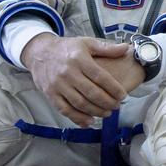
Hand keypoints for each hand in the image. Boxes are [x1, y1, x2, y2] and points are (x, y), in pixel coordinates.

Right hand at [21, 34, 135, 126]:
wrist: (39, 52)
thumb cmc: (66, 48)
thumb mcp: (86, 43)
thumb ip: (107, 48)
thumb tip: (126, 48)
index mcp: (79, 59)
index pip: (100, 76)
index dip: (113, 88)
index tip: (123, 95)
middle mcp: (68, 72)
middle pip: (91, 92)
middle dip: (107, 102)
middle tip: (117, 106)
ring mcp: (58, 85)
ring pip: (79, 103)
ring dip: (95, 111)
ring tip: (107, 113)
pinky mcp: (50, 94)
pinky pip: (65, 109)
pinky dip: (77, 118)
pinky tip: (88, 122)